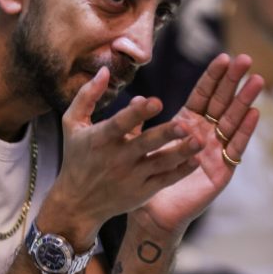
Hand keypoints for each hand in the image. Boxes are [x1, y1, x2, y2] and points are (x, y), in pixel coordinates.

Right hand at [40, 66, 217, 244]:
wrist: (78, 203)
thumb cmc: (77, 157)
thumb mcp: (72, 124)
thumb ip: (87, 96)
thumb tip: (105, 70)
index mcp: (101, 139)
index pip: (120, 124)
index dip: (137, 114)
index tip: (155, 101)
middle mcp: (117, 158)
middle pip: (144, 144)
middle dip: (165, 135)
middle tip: (185, 125)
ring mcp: (131, 177)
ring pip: (160, 163)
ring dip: (180, 152)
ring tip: (199, 141)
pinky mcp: (142, 192)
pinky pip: (164, 180)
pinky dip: (180, 172)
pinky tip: (195, 160)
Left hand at [135, 53, 262, 235]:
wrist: (153, 215)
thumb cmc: (145, 181)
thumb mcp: (142, 148)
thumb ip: (139, 125)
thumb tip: (135, 100)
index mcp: (187, 126)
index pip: (203, 96)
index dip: (213, 77)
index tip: (223, 57)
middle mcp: (205, 135)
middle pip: (222, 103)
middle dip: (233, 81)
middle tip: (246, 59)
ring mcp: (216, 152)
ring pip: (232, 122)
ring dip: (244, 101)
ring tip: (256, 80)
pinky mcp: (222, 171)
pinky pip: (235, 149)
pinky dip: (245, 132)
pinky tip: (254, 114)